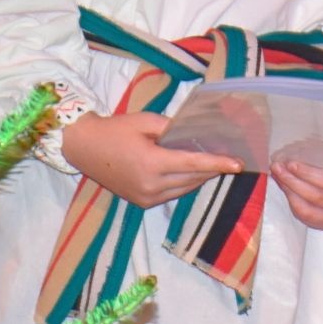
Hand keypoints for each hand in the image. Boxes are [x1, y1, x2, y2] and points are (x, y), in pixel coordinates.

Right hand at [61, 111, 242, 207]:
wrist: (84, 148)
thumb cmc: (115, 130)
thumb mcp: (145, 121)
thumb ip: (173, 128)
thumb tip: (196, 135)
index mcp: (152, 163)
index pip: (193, 164)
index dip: (218, 163)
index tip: (239, 164)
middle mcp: (151, 185)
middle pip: (192, 178)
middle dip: (212, 169)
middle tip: (229, 157)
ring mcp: (146, 197)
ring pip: (185, 189)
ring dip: (200, 177)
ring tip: (214, 164)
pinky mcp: (142, 202)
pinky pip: (173, 194)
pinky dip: (184, 184)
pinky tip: (192, 172)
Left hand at [270, 138, 322, 229]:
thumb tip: (293, 152)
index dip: (307, 174)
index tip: (290, 163)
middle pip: (316, 198)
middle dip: (292, 182)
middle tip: (277, 167)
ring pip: (307, 211)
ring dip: (289, 193)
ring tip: (278, 177)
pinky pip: (306, 217)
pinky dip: (293, 203)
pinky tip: (286, 189)